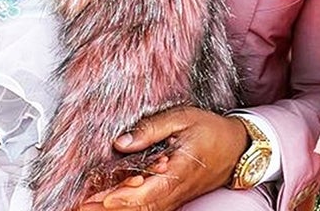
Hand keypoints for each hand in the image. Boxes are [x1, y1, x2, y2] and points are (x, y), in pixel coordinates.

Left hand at [81, 107, 248, 210]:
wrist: (238, 148)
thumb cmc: (213, 131)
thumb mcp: (184, 118)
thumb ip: (151, 129)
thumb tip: (121, 142)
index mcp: (179, 170)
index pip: (148, 192)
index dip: (124, 197)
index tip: (101, 197)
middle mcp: (175, 189)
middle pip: (139, 207)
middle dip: (109, 208)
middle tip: (81, 205)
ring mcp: (174, 196)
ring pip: (143, 210)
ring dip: (116, 209)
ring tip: (87, 205)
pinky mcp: (172, 197)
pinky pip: (149, 207)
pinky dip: (128, 207)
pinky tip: (109, 202)